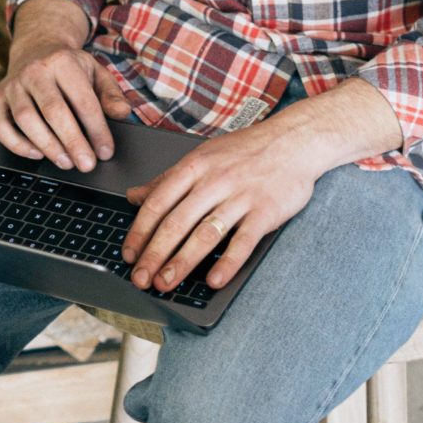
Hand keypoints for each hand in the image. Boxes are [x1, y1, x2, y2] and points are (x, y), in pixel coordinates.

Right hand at [0, 34, 132, 172]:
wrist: (36, 49)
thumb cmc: (69, 68)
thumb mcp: (95, 72)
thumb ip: (111, 93)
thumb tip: (122, 112)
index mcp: (62, 61)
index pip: (82, 99)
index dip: (96, 129)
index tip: (105, 151)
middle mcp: (34, 71)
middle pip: (53, 111)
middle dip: (72, 142)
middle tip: (86, 164)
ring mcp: (12, 85)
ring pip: (25, 119)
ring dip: (47, 146)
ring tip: (66, 162)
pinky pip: (0, 125)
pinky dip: (16, 144)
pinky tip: (37, 154)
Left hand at [120, 121, 318, 292]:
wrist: (294, 140)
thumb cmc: (245, 150)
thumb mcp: (201, 157)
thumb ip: (167, 180)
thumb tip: (133, 196)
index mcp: (194, 167)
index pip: (158, 203)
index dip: (140, 231)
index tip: (128, 254)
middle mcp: (214, 181)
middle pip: (177, 222)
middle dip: (154, 254)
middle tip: (140, 278)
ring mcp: (240, 196)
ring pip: (205, 234)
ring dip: (182, 262)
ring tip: (166, 282)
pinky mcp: (266, 211)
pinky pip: (243, 241)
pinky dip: (227, 262)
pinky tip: (213, 280)